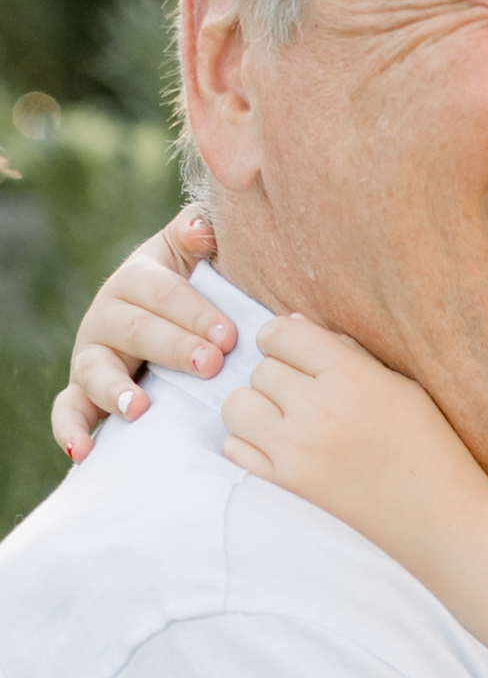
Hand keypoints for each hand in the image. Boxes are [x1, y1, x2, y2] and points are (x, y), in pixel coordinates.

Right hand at [53, 206, 222, 455]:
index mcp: (138, 280)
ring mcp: (92, 355)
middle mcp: (108, 315)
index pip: (162, 293)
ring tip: (139, 408)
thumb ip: (199, 237)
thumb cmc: (198, 296)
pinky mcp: (83, 391)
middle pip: (136, 329)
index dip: (193, 311)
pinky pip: (69, 409)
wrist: (175, 329)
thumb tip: (204, 225)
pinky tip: (83, 452)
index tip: (229, 336)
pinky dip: (71, 430)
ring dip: (116, 389)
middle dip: (173, 347)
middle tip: (210, 364)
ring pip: (96, 369)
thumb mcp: (196, 260)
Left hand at [219, 315, 479, 549]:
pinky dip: (248, 444)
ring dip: (255, 408)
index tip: (296, 357)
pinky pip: (234, 448)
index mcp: (350, 376)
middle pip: (260, 370)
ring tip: (284, 421)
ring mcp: (296, 450)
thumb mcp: (400, 386)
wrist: (440, 518)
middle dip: (279, 379)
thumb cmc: (428, 447)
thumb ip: (346, 353)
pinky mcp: (286, 484)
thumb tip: (291, 324)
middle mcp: (317, 409)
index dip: (284, 341)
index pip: (280, 334)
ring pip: (238, 405)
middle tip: (308, 399)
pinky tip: (278, 448)